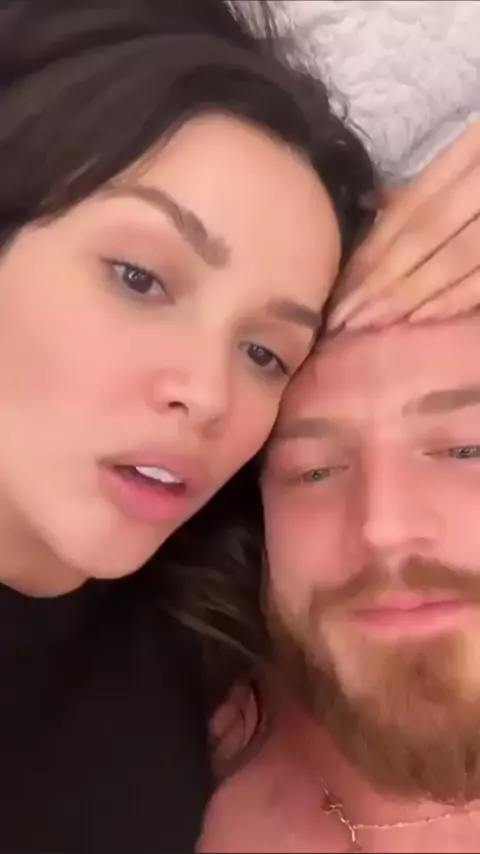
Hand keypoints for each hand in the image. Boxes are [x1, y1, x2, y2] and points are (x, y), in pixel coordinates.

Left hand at [328, 123, 479, 329]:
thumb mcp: (476, 157)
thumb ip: (436, 186)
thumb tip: (376, 207)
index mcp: (475, 149)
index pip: (412, 205)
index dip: (373, 249)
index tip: (340, 288)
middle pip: (425, 231)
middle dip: (381, 280)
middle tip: (342, 320)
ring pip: (457, 255)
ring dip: (411, 295)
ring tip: (371, 326)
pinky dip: (456, 297)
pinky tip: (422, 319)